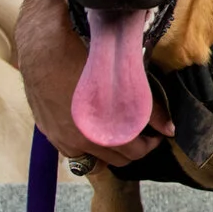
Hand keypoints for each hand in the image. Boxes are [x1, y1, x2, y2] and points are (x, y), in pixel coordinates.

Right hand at [14, 0, 164, 166]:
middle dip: (133, 148)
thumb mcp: (121, 80)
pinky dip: (87, 149)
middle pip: (117, 160)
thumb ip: (148, 109)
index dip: (150, 144)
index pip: (134, 152)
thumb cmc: (85, 58)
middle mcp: (80, 141)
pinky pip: (74, 155)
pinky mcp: (49, 134)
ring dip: (111, 152)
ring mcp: (62, 140)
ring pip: (95, 162)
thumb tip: (170, 129)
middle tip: (141, 133)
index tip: (155, 134)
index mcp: (101, 130)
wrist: (42, 49)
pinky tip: (94, 133)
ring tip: (119, 134)